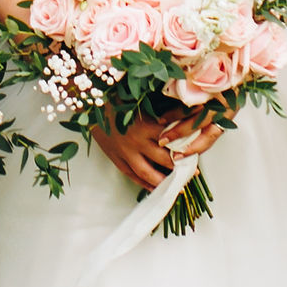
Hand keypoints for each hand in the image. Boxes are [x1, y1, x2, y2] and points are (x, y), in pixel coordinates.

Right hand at [96, 105, 220, 190]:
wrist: (88, 104)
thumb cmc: (116, 98)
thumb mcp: (140, 100)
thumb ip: (161, 109)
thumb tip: (185, 113)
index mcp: (145, 125)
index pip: (172, 140)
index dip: (186, 145)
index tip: (198, 149)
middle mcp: (136, 142)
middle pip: (163, 159)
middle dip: (180, 167)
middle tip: (194, 171)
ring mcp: (125, 153)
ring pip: (148, 173)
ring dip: (164, 182)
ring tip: (178, 187)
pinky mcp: (116, 159)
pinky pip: (132, 176)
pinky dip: (144, 184)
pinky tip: (155, 188)